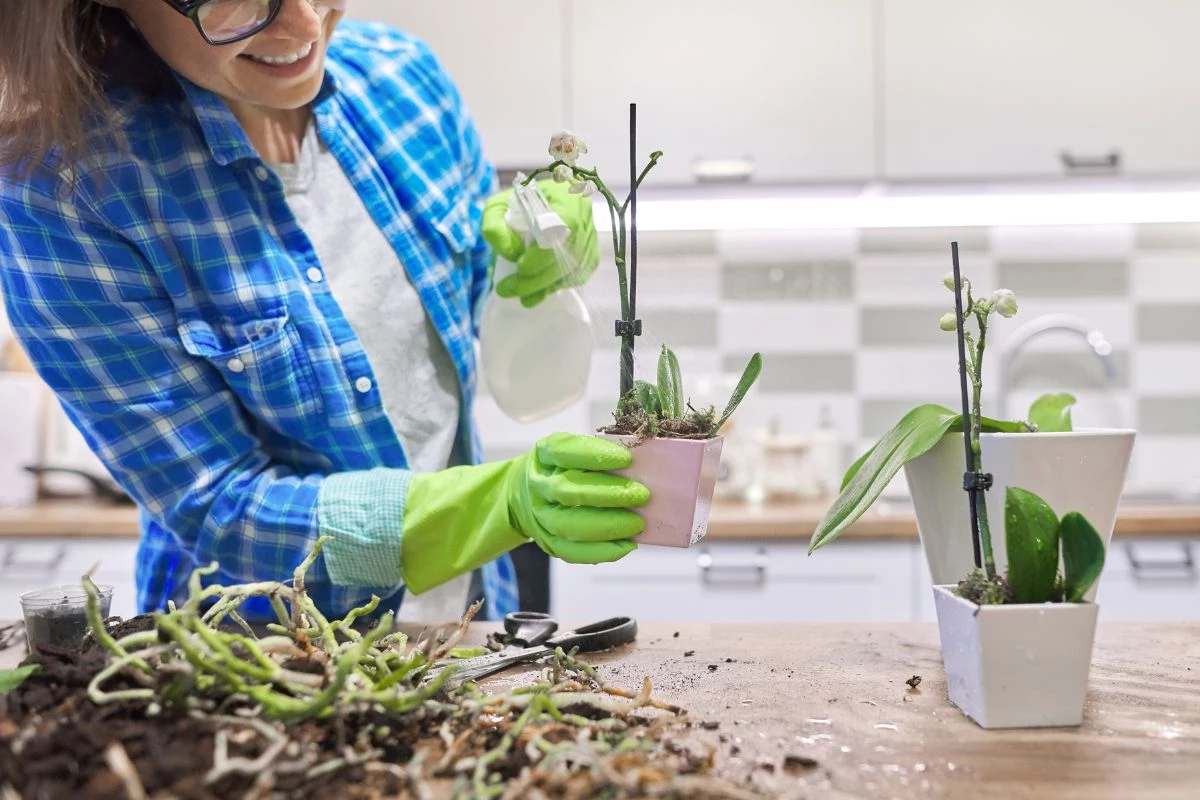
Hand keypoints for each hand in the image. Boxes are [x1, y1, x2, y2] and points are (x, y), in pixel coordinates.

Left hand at [481, 180, 600, 307]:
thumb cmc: (517, 203)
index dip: (543, 251)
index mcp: (565, 197)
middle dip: (537, 278)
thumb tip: (512, 255)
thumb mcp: (497, 207)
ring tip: (521, 297)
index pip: (562, 227)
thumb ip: (495, 226)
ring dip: (545, 287)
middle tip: (509, 289)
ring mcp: (590, 238)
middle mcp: (584, 217)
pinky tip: (538, 291)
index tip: (519, 266)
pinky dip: (556, 286)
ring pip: (573, 269)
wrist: (536, 205)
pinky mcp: (590, 256)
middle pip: (567, 254)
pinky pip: (577, 276)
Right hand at [505, 432, 648, 562]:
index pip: (564, 452)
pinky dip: (603, 550)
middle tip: (641, 495)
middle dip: (608, 495)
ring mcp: (540, 516)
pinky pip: (573, 551)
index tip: (626, 460)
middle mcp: (538, 485)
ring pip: (568, 525)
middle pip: (567, 492)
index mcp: (544, 455)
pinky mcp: (548, 542)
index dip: (595, 456)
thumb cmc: (561, 468)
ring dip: (607, 525)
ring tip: (637, 523)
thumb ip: (598, 453)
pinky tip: (627, 545)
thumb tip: (639, 465)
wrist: (525, 494)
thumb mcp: (572, 449)